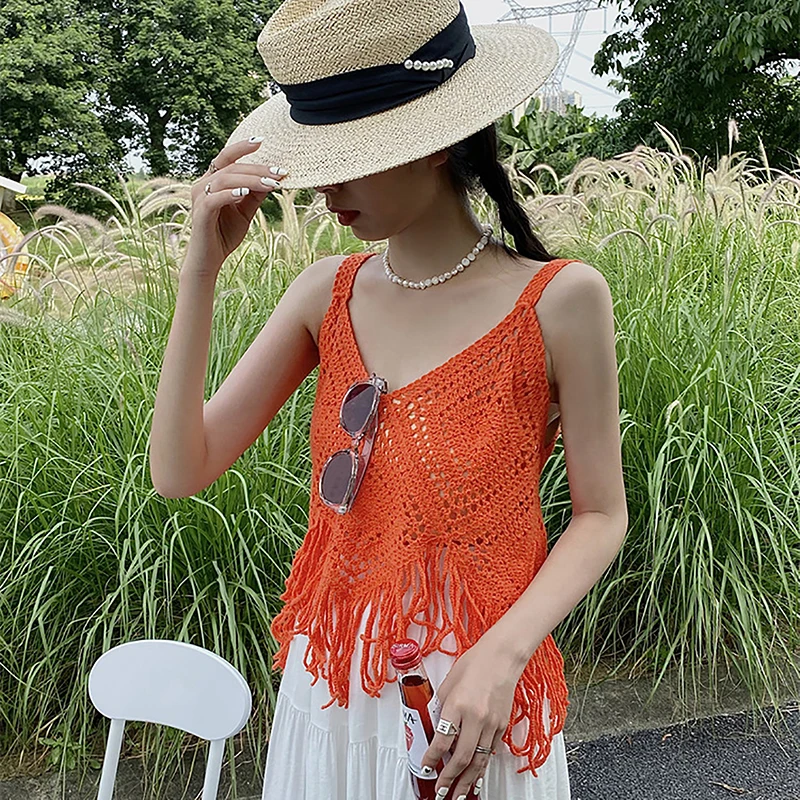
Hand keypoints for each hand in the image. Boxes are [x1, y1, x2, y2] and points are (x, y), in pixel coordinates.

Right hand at [186, 138, 287, 276]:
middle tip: (279, 172)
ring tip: (271, 184)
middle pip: (231, 168)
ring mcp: (200, 198)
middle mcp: (203, 185)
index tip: (262, 141)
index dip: (242, 148)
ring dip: (250, 180)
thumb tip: (272, 179)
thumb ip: (255, 195)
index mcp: (213, 182)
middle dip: (257, 169)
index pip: (227, 158)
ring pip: (225, 179)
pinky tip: (245, 193)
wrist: (210, 260)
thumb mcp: (245, 212)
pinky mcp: (200, 213)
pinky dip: (230, 194)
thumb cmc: (225, 234)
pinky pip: (215, 198)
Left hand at [419, 638, 521, 798]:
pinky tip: (476, 778)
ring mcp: (491, 723)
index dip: (432, 758)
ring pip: (479, 760)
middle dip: (450, 778)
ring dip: (467, 781)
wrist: (502, 656)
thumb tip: (434, 725)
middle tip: (441, 791)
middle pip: (461, 757)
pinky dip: (482, 767)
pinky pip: (490, 752)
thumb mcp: (448, 683)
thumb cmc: (475, 663)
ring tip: (458, 795)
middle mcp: (476, 716)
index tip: (426, 768)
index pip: (442, 740)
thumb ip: (441, 706)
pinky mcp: (502, 725)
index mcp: (458, 704)